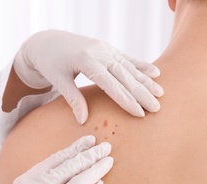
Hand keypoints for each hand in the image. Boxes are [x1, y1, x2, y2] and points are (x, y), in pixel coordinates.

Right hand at [0, 135, 112, 183]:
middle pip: (71, 166)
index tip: (90, 140)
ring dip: (97, 169)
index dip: (76, 147)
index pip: (58, 157)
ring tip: (108, 161)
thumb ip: (42, 175)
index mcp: (29, 178)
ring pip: (80, 182)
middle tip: (106, 147)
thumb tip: (70, 159)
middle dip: (91, 154)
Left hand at [13, 29, 163, 123]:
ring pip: (130, 67)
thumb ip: (72, 99)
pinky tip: (155, 72)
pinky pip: (127, 58)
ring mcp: (105, 49)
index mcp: (87, 61)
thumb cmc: (50, 62)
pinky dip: (141, 65)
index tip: (139, 113)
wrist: (46, 41)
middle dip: (142, 93)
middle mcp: (99, 53)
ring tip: (160, 93)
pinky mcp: (107, 48)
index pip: (111, 85)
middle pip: (125, 76)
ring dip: (146, 80)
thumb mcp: (58, 80)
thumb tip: (83, 120)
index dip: (126, 100)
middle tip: (157, 108)